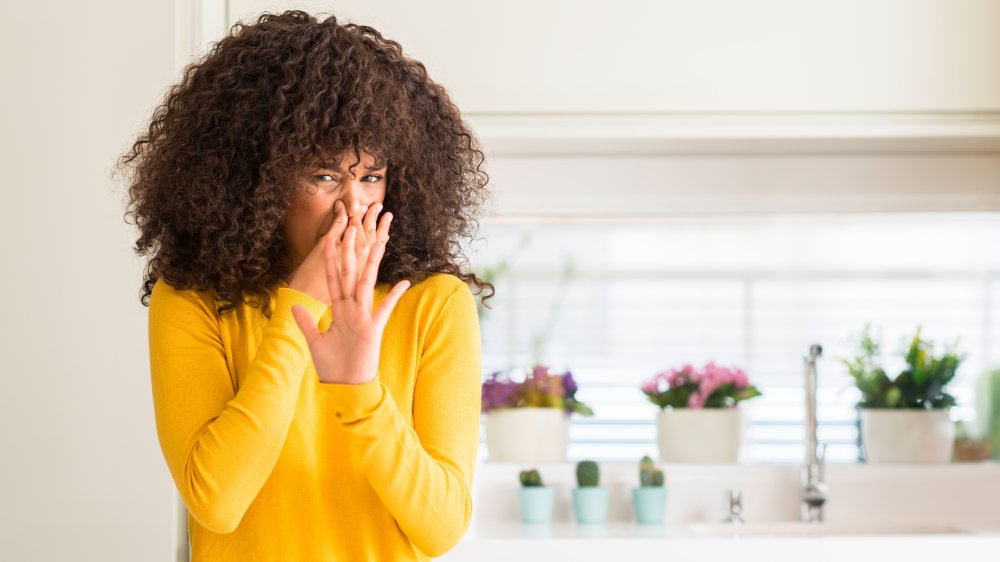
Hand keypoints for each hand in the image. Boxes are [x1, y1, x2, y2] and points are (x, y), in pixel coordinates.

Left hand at [289, 214, 409, 384]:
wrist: (346, 386)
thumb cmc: (332, 366)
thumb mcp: (314, 341)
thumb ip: (306, 322)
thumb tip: (293, 305)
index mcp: (338, 310)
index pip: (333, 279)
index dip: (329, 260)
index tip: (327, 240)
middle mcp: (352, 309)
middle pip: (350, 275)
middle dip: (350, 253)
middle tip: (352, 229)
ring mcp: (364, 317)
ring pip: (366, 285)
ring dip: (370, 265)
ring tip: (377, 244)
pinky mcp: (373, 329)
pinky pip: (384, 309)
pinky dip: (393, 296)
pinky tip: (404, 283)